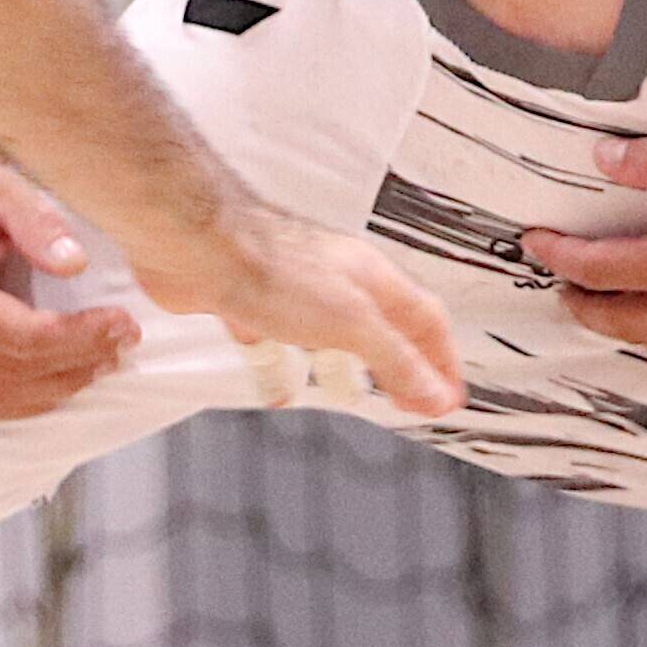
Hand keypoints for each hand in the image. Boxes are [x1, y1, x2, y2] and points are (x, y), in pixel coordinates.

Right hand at [0, 128, 140, 421]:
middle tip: (125, 342)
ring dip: (59, 384)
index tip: (124, 324)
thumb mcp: (0, 183)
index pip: (23, 337)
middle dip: (79, 360)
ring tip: (104, 360)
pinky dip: (26, 397)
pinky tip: (62, 375)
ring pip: (0, 397)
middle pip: (15, 371)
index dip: (82, 336)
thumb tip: (75, 263)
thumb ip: (37, 221)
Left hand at [132, 194, 464, 417]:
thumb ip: (395, 359)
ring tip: (351, 397)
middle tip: (411, 400)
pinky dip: (285, 370)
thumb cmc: (272, 266)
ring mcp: (294, 291)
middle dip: (400, 365)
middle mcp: (337, 281)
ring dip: (345, 367)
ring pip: (331, 335)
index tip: (449, 397)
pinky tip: (278, 389)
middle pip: (382, 326)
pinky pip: (278, 343)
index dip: (442, 361)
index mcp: (371, 278)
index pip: (426, 319)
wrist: (198, 246)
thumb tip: (434, 392)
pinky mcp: (252, 302)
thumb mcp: (351, 323)